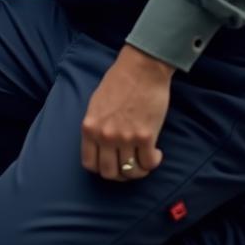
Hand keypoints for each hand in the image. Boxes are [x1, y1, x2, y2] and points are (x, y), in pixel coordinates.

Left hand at [81, 45, 174, 180]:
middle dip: (120, 174)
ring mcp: (125, 137)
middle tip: (129, 165)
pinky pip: (149, 164)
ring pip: (131, 172)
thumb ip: (95, 127)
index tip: (111, 164)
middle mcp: (104, 136)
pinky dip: (153, 162)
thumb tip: (99, 146)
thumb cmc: (118, 83)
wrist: (140, 69)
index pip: (89, 164)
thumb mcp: (95, 105)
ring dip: (138, 170)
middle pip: (110, 173)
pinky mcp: (146, 136)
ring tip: (143, 159)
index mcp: (89, 127)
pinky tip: (155, 152)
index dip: (101, 169)